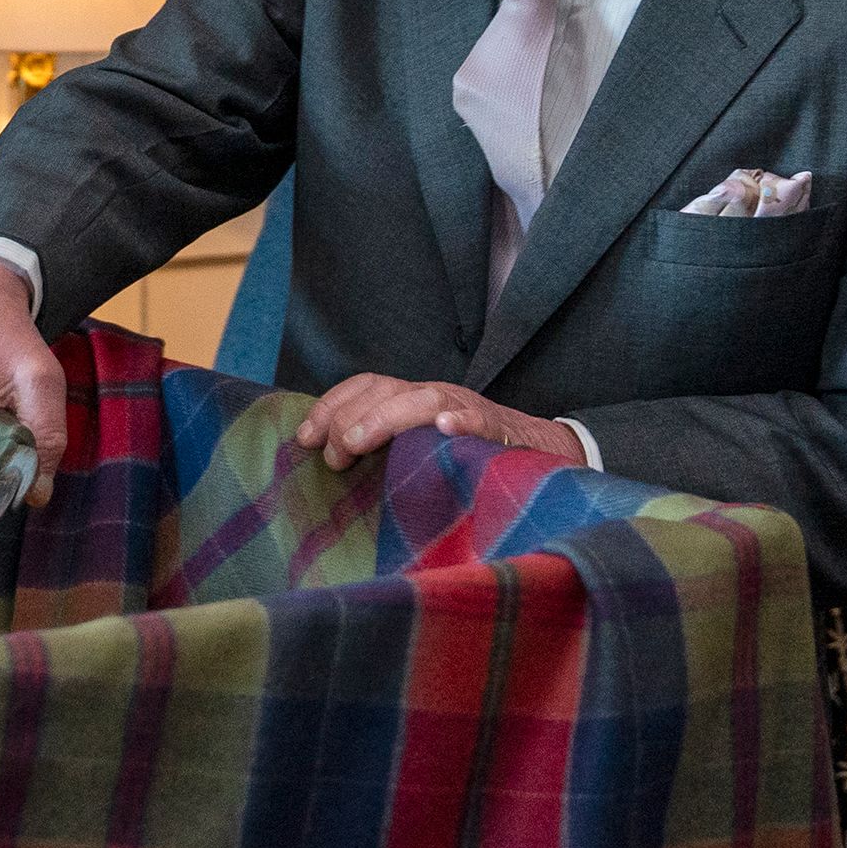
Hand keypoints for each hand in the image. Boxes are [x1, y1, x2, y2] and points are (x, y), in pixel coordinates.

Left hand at [293, 374, 584, 472]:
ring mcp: (470, 412)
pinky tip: (445, 430)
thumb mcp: (418, 450)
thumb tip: (326, 461)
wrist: (543, 457)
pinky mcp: (503, 434)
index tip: (303, 439)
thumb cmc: (468, 458)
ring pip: (426, 400)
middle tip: (333, 456)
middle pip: (386, 390)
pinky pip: (484, 422)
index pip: (366, 386)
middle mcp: (438, 398)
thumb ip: (382, 450)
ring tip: (357, 442)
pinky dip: (465, 422)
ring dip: (386, 417)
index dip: (331, 406)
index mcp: (413, 400)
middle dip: (350, 419)